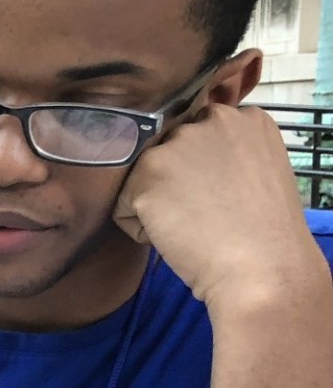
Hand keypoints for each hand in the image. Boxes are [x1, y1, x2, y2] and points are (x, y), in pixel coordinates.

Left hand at [115, 103, 320, 308]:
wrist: (261, 268)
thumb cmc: (263, 235)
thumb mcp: (257, 173)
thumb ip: (226, 154)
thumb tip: (188, 163)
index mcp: (245, 118)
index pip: (198, 135)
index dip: (201, 171)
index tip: (221, 195)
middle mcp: (210, 120)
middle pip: (167, 152)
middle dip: (175, 183)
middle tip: (206, 212)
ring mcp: (178, 143)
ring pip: (143, 178)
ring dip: (156, 204)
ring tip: (193, 224)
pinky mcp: (148, 172)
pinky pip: (125, 206)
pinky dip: (141, 228)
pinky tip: (177, 236)